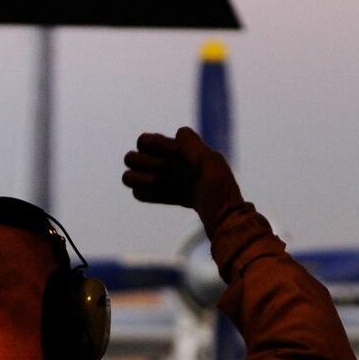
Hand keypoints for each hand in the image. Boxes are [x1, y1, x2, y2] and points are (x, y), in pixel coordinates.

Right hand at [122, 127, 241, 230]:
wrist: (230, 226)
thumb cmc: (222, 197)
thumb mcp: (210, 167)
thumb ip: (194, 149)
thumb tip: (179, 132)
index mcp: (200, 157)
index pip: (172, 145)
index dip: (155, 144)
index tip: (141, 146)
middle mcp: (195, 169)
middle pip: (163, 162)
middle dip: (145, 162)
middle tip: (130, 163)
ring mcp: (192, 186)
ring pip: (163, 179)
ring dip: (143, 177)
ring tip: (128, 179)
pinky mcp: (190, 201)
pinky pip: (168, 196)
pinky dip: (153, 194)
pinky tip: (138, 193)